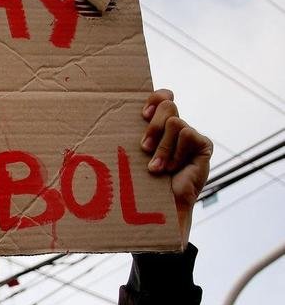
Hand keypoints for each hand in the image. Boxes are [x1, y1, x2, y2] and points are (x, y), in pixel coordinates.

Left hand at [140, 89, 212, 244]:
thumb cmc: (140, 182)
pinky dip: (176, 153)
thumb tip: (101, 115)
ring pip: (175, 122)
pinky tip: (173, 170)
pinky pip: (188, 134)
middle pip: (167, 105)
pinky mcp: (203, 146)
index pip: (163, 96)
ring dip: (162, 147)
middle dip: (153, 127)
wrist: (159, 208)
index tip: (142, 115)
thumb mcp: (133, 154)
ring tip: (156, 168)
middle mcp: (177, 128)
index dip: (154, 99)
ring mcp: (191, 136)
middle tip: (144, 148)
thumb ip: (130, 135)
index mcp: (160, 126)